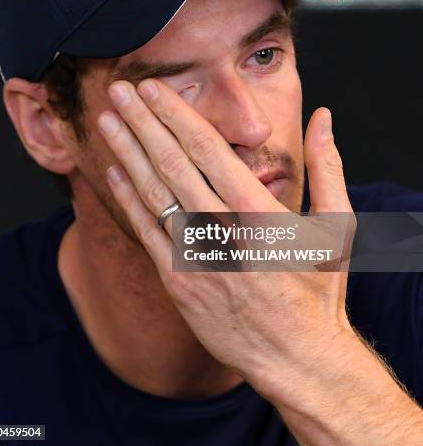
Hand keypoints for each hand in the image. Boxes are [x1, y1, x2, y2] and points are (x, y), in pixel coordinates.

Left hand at [97, 79, 422, 444]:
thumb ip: (329, 167)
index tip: (153, 89)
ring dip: (128, 153)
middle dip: (143, 122)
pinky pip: (147, 232)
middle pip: (172, 163)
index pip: (207, 150)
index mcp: (259, 212)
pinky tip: (115, 172)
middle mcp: (221, 231)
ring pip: (154, 193)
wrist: (295, 357)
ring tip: (108, 121)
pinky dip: (130, 199)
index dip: (175, 115)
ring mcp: (195, 258)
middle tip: (120, 90)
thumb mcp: (338, 227)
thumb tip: (324, 118)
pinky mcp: (178, 282)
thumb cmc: (319, 291)